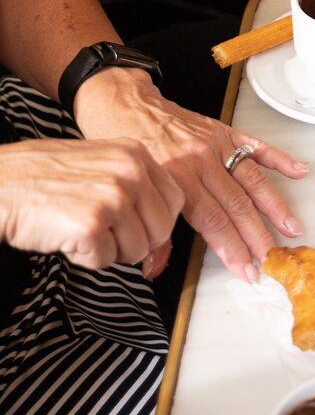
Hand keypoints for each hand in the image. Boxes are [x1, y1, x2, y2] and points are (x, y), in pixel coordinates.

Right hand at [0, 138, 181, 268]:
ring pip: (138, 250)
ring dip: (109, 250)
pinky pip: (106, 260)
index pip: (175, 201)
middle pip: (162, 230)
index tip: (133, 224)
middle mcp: (130, 172)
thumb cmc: (39, 177)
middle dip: (135, 241)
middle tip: (104, 233)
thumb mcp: (100, 164)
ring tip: (81, 229)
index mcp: (135, 154)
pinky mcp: (92, 225)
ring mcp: (113, 198)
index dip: (154, 221)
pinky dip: (85, 258)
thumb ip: (134, 185)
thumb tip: (162, 223)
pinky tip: (66, 236)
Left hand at [73, 68, 308, 281]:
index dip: (234, 249)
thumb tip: (157, 268)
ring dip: (274, 206)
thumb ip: (151, 230)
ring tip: (290, 227)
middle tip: (272, 258)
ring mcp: (215, 145)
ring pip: (252, 180)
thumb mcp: (130, 191)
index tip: (247, 269)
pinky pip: (256, 146)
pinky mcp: (224, 131)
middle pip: (237, 205)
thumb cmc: (125, 146)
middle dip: (258, 236)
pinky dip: (279, 159)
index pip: (214, 222)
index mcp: (176, 179)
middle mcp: (200, 161)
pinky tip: (298, 172)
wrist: (125, 104)